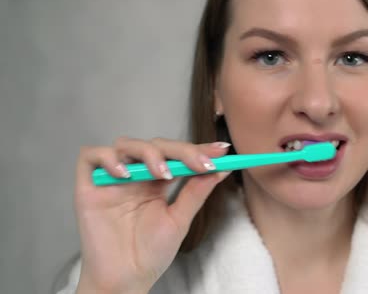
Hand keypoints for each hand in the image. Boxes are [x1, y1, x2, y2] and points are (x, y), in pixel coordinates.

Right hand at [74, 137, 230, 292]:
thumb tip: (220, 168)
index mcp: (156, 183)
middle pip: (155, 145)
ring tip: (161, 173)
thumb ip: (196, 192)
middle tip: (199, 163)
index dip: (197, 149)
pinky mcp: (89, 188)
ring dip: (148, 152)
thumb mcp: (179, 220)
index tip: (220, 151)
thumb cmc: (149, 254)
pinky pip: (91, 157)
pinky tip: (125, 175)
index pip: (176, 156)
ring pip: (125, 145)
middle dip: (180, 150)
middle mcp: (134, 177)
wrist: (125, 280)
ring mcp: (112, 180)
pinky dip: (108, 158)